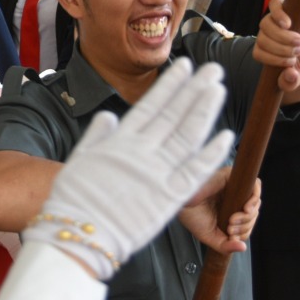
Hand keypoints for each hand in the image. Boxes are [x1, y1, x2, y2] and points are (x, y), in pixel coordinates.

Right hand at [23, 58, 233, 279]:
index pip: (151, 104)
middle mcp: (142, 150)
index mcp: (121, 140)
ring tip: (219, 90)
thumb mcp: (80, 158)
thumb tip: (109, 115)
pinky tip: (226, 136)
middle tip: (213, 71)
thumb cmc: (74, 198)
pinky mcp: (170, 197)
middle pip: (175, 115)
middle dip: (196, 90)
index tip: (186, 66)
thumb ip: (97, 135)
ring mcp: (157, 172)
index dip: (171, 85)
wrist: (79, 232)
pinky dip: (212, 154)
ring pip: (189, 135)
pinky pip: (197, 172)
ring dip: (206, 111)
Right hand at [177, 167, 260, 255]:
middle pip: (254, 213)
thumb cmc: (191, 217)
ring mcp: (234, 189)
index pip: (249, 222)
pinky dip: (254, 199)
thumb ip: (225, 246)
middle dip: (246, 225)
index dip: (245, 231)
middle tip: (229, 227)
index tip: (230, 234)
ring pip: (256, 201)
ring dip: (249, 215)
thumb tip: (243, 248)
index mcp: (230, 212)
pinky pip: (255, 185)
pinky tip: (245, 209)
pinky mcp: (233, 177)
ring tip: (233, 220)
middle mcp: (234, 199)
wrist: (182, 202)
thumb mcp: (210, 236)